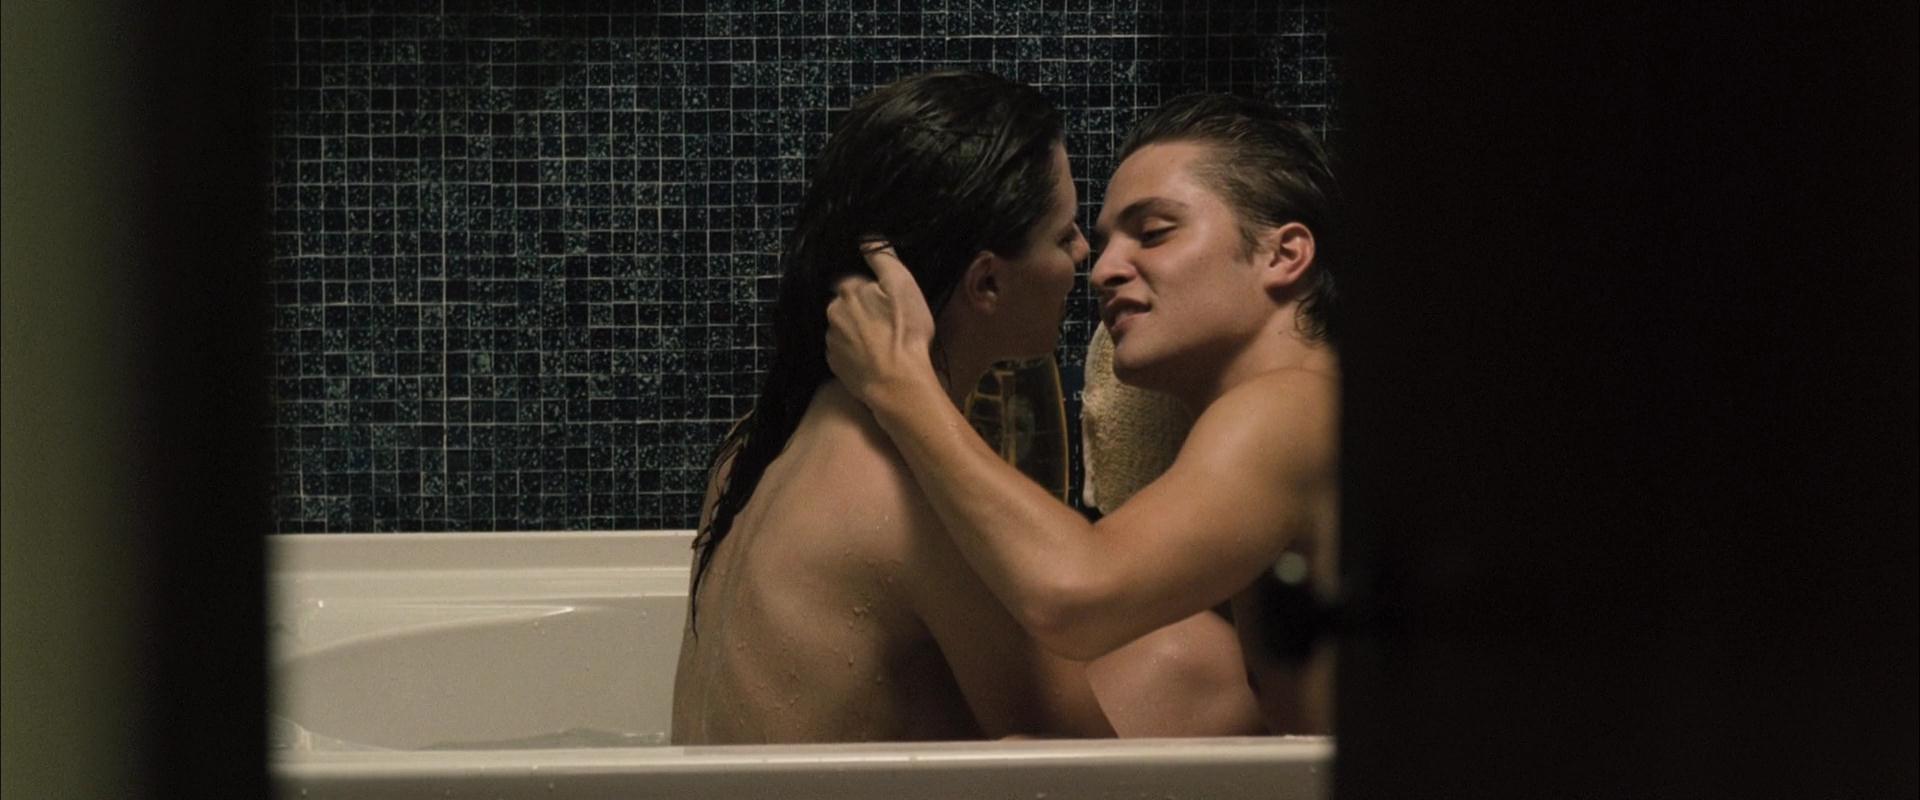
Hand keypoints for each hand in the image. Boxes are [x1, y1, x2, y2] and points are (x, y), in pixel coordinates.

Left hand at [826, 240, 938, 403]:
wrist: (897, 382)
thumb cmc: (905, 332)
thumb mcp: (902, 285)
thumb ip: (882, 258)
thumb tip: (867, 238)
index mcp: (848, 291)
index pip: (855, 281)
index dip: (873, 290)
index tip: (888, 303)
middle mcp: (833, 313)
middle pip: (847, 305)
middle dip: (862, 310)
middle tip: (888, 323)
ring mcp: (832, 341)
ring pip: (844, 328)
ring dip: (858, 332)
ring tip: (882, 343)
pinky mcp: (834, 365)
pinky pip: (844, 351)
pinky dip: (855, 353)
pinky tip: (873, 358)